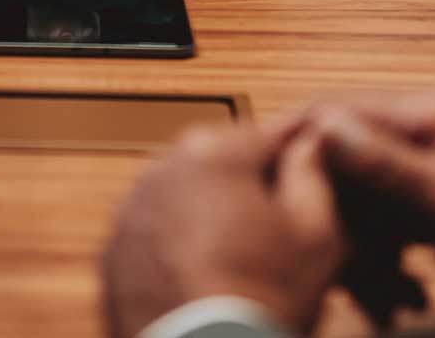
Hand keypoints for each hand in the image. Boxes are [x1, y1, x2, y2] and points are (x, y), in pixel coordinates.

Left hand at [104, 120, 348, 337]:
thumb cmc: (257, 300)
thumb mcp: (316, 233)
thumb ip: (314, 173)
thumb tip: (313, 143)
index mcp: (211, 152)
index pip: (273, 132)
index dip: (305, 154)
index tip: (320, 167)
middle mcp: (160, 171)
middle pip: (226, 165)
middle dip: (256, 191)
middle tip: (288, 234)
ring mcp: (130, 215)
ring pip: (190, 201)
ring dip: (216, 220)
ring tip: (250, 266)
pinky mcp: (113, 258)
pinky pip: (160, 239)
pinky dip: (183, 252)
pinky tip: (212, 283)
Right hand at [308, 91, 434, 307]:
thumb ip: (389, 163)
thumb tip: (326, 125)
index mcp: (431, 114)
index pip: (341, 111)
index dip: (303, 147)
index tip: (273, 187)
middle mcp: (424, 131)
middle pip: (344, 161)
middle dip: (335, 218)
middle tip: (333, 267)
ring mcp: (426, 169)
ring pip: (359, 201)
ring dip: (360, 250)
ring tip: (380, 299)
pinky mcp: (429, 205)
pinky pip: (382, 226)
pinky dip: (383, 263)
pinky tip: (397, 301)